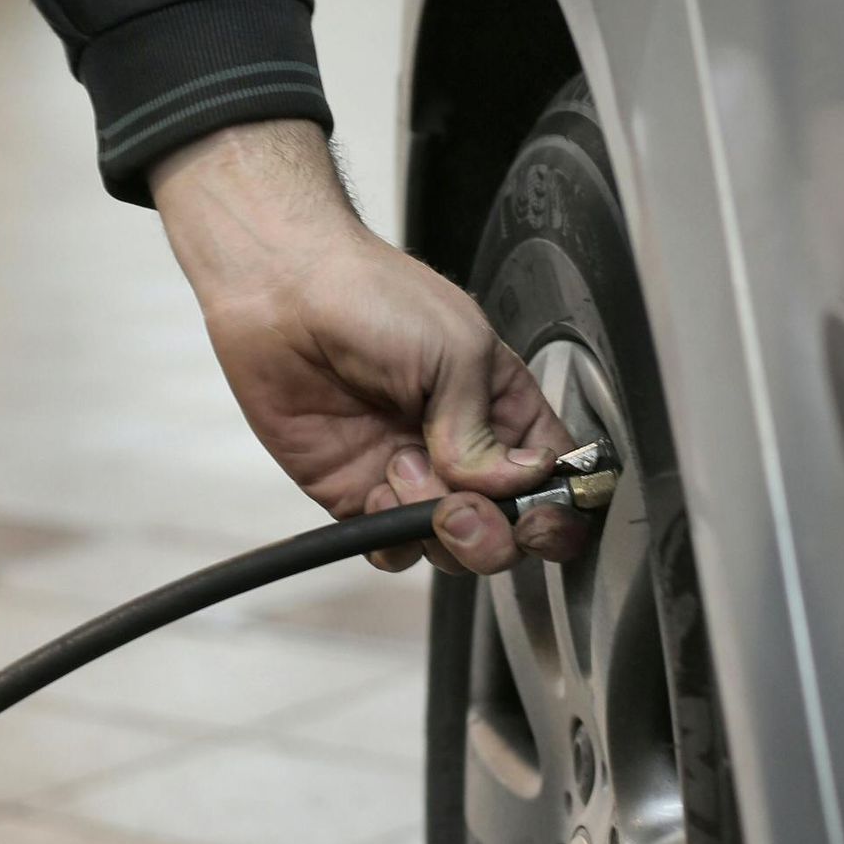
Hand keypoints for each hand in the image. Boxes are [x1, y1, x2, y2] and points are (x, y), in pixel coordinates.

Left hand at [150, 119, 582, 573]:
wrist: (283, 294)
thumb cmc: (371, 297)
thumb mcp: (455, 348)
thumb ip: (483, 428)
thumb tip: (507, 488)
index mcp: (504, 407)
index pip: (556, 479)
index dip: (560, 510)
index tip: (539, 514)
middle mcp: (465, 449)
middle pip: (512, 529)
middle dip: (495, 533)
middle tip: (462, 504)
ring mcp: (413, 476)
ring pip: (455, 548)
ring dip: (438, 528)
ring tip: (402, 467)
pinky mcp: (358, 496)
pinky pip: (394, 549)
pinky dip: (392, 538)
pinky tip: (377, 488)